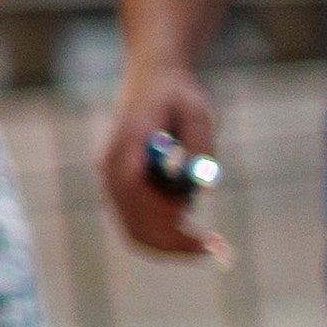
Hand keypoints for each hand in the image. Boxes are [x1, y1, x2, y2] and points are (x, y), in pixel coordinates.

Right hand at [98, 68, 226, 263]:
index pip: (133, 191)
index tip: (201, 231)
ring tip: (208, 239)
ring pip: (135, 231)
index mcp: (126, 144)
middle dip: (173, 244)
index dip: (164, 217)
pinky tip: (193, 231)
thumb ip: (198, 141)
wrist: (153, 79)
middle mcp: (112, 167)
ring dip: (171, 244)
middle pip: (133, 223)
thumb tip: (197, 181)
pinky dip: (165, 236)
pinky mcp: (123, 190)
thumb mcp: (197, 108)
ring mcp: (114, 181)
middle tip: (214, 247)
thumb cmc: (178, 94)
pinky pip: (138, 225)